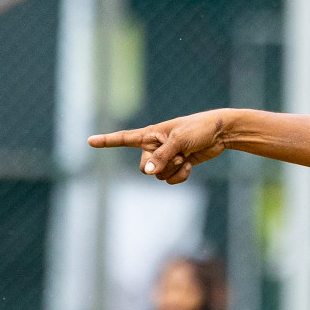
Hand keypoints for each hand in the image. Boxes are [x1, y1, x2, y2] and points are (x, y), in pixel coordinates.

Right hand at [89, 110, 233, 184]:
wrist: (220, 133)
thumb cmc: (199, 129)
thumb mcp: (179, 141)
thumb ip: (162, 156)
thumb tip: (147, 173)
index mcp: (150, 135)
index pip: (123, 139)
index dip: (106, 141)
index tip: (89, 141)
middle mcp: (154, 147)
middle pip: (144, 169)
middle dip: (160, 166)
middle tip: (178, 153)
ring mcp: (165, 158)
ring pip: (159, 176)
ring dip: (174, 169)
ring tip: (186, 155)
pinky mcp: (177, 165)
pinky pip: (171, 180)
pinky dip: (181, 176)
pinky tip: (190, 165)